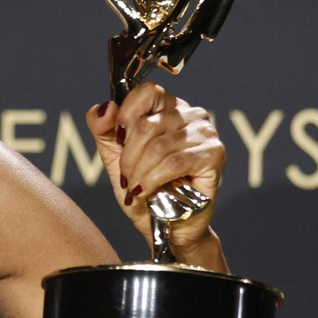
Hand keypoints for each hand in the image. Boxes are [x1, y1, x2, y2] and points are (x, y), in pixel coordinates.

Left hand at [84, 82, 225, 254]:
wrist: (165, 226)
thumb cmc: (143, 188)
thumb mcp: (114, 156)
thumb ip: (103, 129)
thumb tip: (105, 108)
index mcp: (168, 108)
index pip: (146, 91)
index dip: (126, 116)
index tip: (119, 142)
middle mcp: (190, 114)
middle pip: (147, 124)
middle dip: (128, 158)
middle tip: (127, 179)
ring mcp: (205, 132)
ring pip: (158, 146)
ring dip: (139, 173)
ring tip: (136, 189)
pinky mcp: (214, 154)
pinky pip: (175, 162)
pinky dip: (154, 179)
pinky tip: (147, 191)